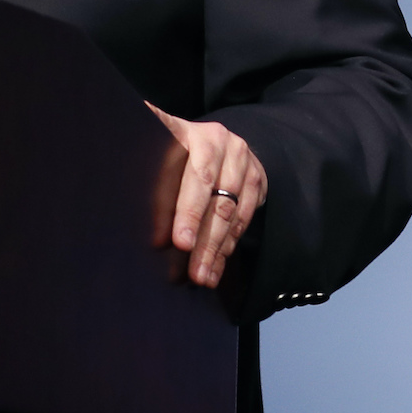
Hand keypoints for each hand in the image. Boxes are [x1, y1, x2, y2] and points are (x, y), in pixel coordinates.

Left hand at [148, 103, 267, 288]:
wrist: (195, 135)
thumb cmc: (163, 150)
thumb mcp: (153, 159)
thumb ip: (156, 192)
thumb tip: (159, 242)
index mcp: (198, 135)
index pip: (198, 178)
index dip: (189, 212)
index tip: (179, 244)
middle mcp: (227, 145)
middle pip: (220, 201)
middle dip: (206, 242)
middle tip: (195, 274)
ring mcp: (246, 160)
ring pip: (235, 213)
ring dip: (219, 249)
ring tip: (205, 277)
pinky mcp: (257, 177)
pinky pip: (247, 215)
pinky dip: (231, 242)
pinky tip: (218, 262)